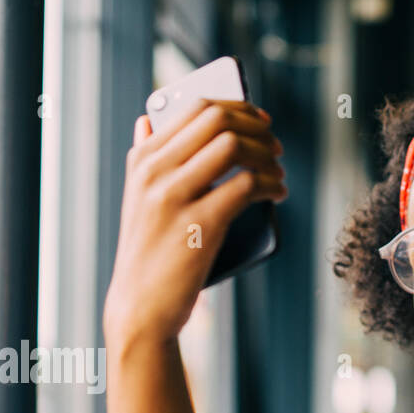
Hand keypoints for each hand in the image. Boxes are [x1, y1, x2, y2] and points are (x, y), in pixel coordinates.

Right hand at [103, 99, 287, 350]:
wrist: (140, 305)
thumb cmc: (147, 254)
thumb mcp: (136, 199)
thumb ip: (143, 158)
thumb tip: (147, 121)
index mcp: (143, 160)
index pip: (195, 108)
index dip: (236, 107)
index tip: (259, 119)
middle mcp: (155, 171)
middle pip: (217, 120)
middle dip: (256, 127)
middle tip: (275, 145)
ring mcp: (176, 196)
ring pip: (233, 146)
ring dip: (266, 155)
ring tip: (278, 171)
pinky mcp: (200, 224)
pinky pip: (245, 186)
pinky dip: (270, 185)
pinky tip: (278, 192)